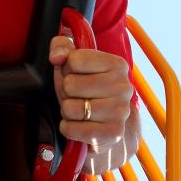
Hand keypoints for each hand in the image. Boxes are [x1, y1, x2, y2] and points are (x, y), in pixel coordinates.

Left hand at [49, 36, 132, 158]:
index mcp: (117, 65)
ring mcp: (120, 111)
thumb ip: (62, 47)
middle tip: (77, 96)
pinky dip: (68, 128)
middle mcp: (123, 87)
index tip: (77, 75)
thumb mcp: (73, 64)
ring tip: (78, 110)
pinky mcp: (112, 133)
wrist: (107, 123)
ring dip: (67, 110)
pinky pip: (71, 129)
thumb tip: (57, 57)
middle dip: (66, 92)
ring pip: (70, 108)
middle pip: (70, 84)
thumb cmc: (87, 88)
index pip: (74, 60)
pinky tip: (78, 124)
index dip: (67, 69)